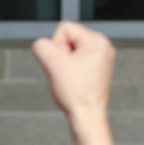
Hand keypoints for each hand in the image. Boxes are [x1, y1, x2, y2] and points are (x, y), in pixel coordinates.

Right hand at [32, 22, 117, 144]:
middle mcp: (103, 47)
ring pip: (69, 50)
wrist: (86, 116)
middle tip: (66, 72)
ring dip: (63, 63)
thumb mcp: (51, 63)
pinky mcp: (96, 68)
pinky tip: (73, 80)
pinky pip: (74, 59)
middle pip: (67, 38)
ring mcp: (101, 58)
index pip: (64, 29)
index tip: (64, 64)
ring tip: (70, 77)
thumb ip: (40, 46)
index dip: (57, 45)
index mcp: (98, 42)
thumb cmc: (76, 93)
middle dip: (60, 54)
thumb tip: (41, 45)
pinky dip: (69, 69)